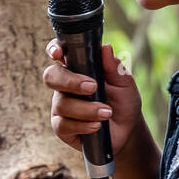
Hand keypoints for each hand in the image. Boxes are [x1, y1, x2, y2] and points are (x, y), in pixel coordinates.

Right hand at [43, 39, 143, 157]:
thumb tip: (105, 48)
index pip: (59, 54)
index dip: (54, 50)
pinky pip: (62, 125)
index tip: (58, 54)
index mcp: (78, 69)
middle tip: (92, 87)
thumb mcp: (124, 84)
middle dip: (70, 81)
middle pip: (51, 76)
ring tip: (107, 113)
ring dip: (86, 109)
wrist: (127, 131)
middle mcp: (64, 86)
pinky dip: (82, 125)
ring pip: (62, 104)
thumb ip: (114, 67)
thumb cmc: (123, 102)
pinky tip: (96, 126)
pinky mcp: (61, 127)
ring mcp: (60, 106)